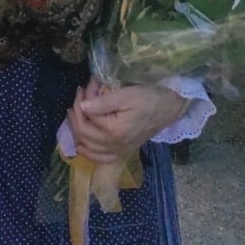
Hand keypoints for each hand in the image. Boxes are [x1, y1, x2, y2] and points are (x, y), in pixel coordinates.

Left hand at [68, 79, 187, 163]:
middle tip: (81, 95)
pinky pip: (103, 158)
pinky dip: (90, 153)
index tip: (85, 86)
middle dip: (77, 112)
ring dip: (78, 130)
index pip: (86, 118)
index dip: (81, 101)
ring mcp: (120, 151)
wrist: (170, 107)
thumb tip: (82, 106)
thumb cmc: (149, 98)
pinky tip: (82, 145)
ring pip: (89, 147)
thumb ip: (102, 103)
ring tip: (75, 113)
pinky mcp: (125, 151)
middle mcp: (115, 145)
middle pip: (84, 133)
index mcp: (114, 131)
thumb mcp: (126, 95)